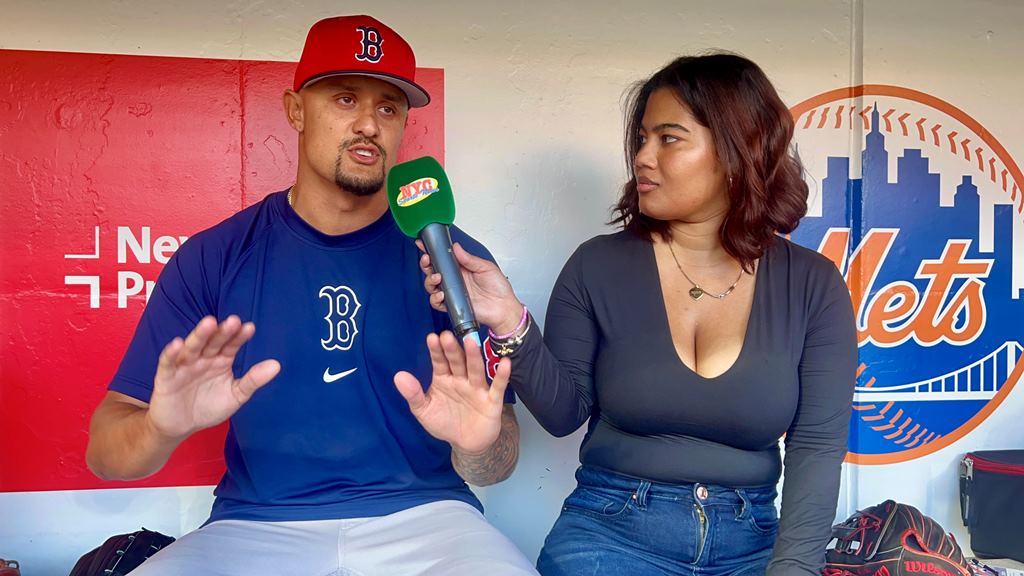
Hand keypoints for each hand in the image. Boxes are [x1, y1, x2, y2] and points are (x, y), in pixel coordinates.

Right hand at [146, 315, 280, 440]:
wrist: (181, 426)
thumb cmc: (209, 406)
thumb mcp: (235, 395)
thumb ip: (253, 380)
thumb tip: (277, 365)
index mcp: (221, 361)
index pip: (231, 345)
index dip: (239, 337)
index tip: (250, 328)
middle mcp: (204, 359)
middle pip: (213, 342)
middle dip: (222, 332)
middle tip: (233, 320)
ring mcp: (185, 365)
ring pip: (193, 347)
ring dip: (200, 335)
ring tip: (210, 323)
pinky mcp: (166, 376)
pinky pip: (168, 362)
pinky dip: (171, 353)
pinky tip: (177, 344)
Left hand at [394, 331, 509, 454]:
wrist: (467, 443)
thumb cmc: (445, 422)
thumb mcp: (424, 411)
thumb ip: (413, 394)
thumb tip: (398, 376)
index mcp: (444, 379)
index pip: (439, 362)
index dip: (436, 351)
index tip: (432, 338)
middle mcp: (461, 380)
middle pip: (457, 362)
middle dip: (453, 350)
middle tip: (447, 336)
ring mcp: (477, 389)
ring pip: (476, 370)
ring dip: (474, 356)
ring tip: (471, 342)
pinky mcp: (492, 401)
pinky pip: (497, 387)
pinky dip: (502, 375)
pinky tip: (504, 363)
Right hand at [418, 240, 523, 334]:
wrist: (503, 307)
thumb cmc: (498, 288)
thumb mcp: (485, 267)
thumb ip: (469, 259)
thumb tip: (455, 247)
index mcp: (461, 268)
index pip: (443, 258)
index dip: (431, 251)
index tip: (423, 243)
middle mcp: (454, 280)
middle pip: (432, 270)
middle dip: (426, 264)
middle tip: (427, 260)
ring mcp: (452, 292)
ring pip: (431, 286)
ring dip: (430, 280)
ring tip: (437, 277)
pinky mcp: (452, 305)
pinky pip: (436, 302)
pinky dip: (435, 298)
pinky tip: (441, 294)